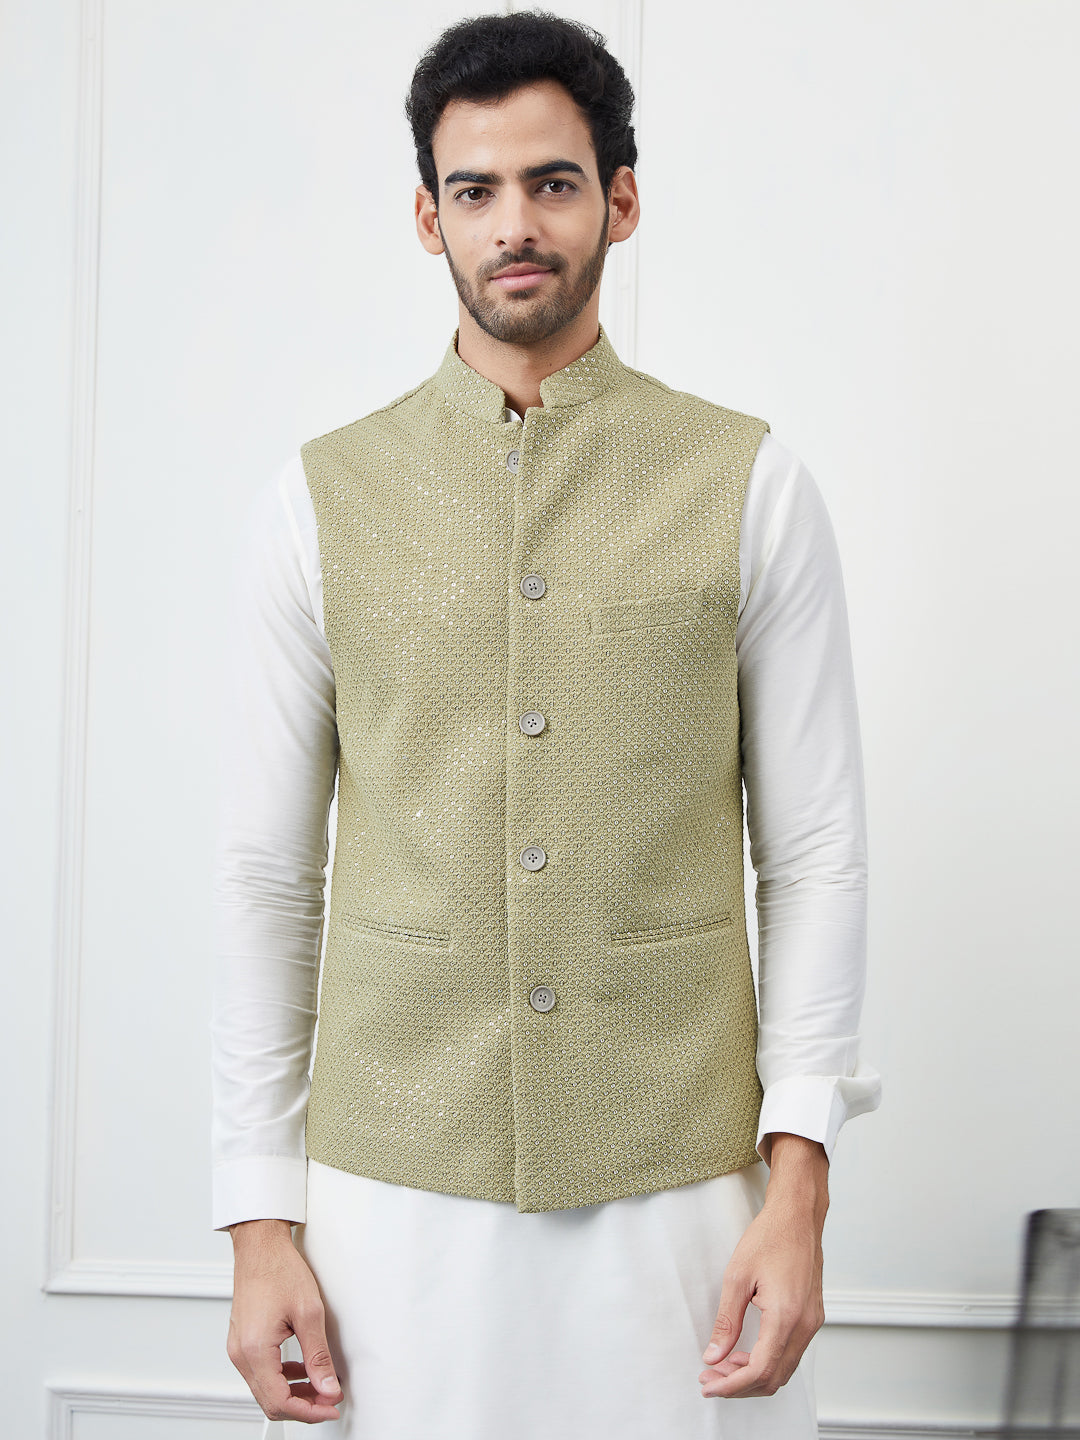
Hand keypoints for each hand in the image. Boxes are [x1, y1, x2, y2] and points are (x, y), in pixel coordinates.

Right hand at [226, 1218, 343, 1423]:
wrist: (260, 1247)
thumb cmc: (279, 1270)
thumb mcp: (309, 1312)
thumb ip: (319, 1356)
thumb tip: (328, 1387)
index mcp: (254, 1350)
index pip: (280, 1401)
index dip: (309, 1411)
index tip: (331, 1406)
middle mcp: (241, 1354)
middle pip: (270, 1401)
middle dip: (303, 1406)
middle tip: (330, 1399)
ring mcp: (238, 1349)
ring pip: (265, 1389)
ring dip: (294, 1393)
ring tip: (321, 1386)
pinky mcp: (242, 1342)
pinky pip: (261, 1373)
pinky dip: (283, 1378)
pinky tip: (303, 1370)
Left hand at [698, 1134, 828, 1398]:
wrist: (798, 1215)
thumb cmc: (769, 1237)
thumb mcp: (737, 1276)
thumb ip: (726, 1322)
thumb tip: (713, 1356)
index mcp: (786, 1316)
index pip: (759, 1370)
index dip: (731, 1385)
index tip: (708, 1385)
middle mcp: (805, 1325)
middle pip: (773, 1378)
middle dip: (739, 1385)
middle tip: (710, 1377)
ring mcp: (813, 1322)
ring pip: (784, 1368)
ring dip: (753, 1374)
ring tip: (722, 1365)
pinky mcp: (813, 1317)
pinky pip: (791, 1353)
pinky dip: (768, 1360)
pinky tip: (744, 1352)